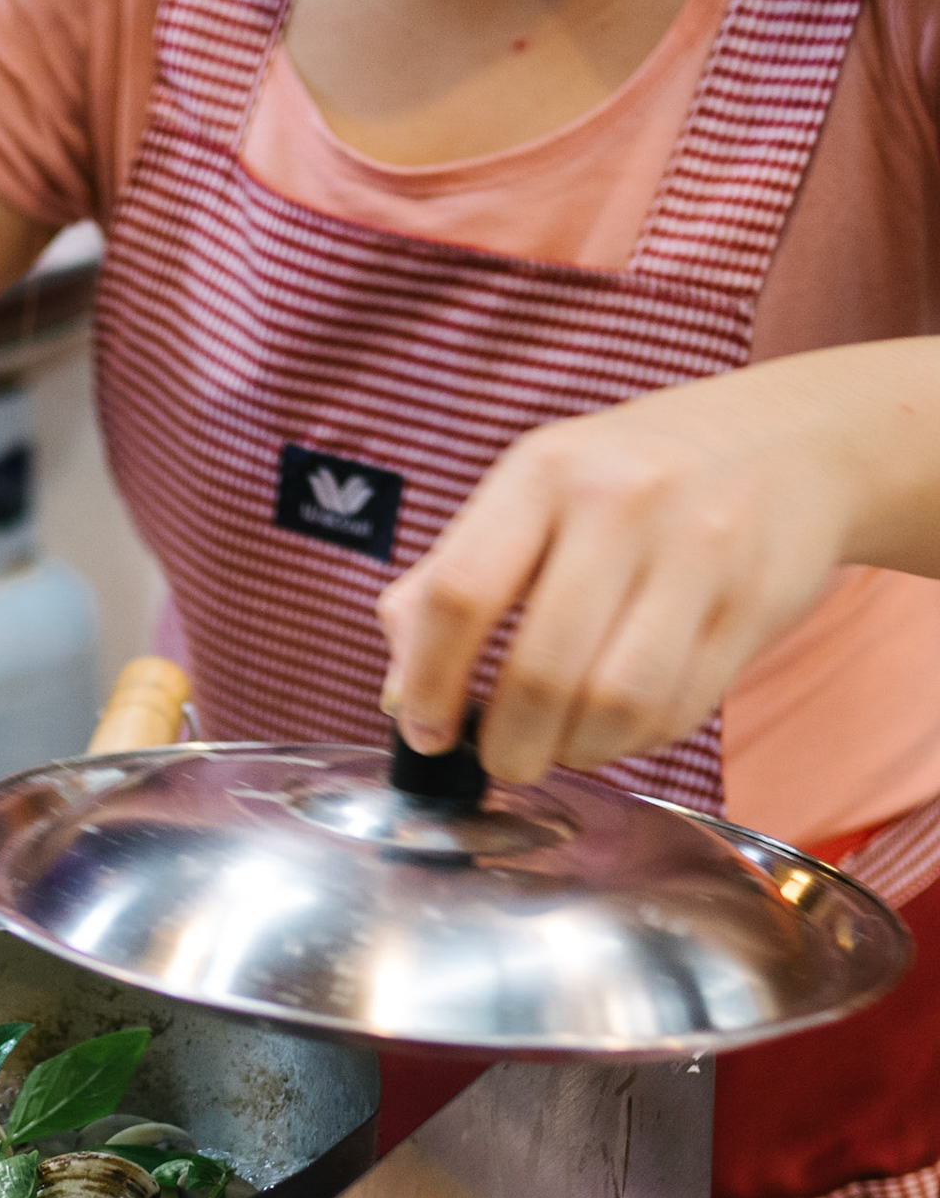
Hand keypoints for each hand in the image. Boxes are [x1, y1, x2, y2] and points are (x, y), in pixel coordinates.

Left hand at [376, 357, 868, 782]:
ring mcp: (698, 551)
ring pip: (612, 706)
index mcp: (543, 472)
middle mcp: (622, 502)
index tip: (426, 732)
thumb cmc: (632, 478)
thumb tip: (399, 697)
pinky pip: (675, 711)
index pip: (459, 596)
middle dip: (506, 746)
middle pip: (539, 673)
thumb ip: (447, 584)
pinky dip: (632, 741)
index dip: (430, 686)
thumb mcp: (531, 493)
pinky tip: (619, 722)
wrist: (797, 437)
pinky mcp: (754, 602)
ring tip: (560, 744)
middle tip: (500, 760)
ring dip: (573, 752)